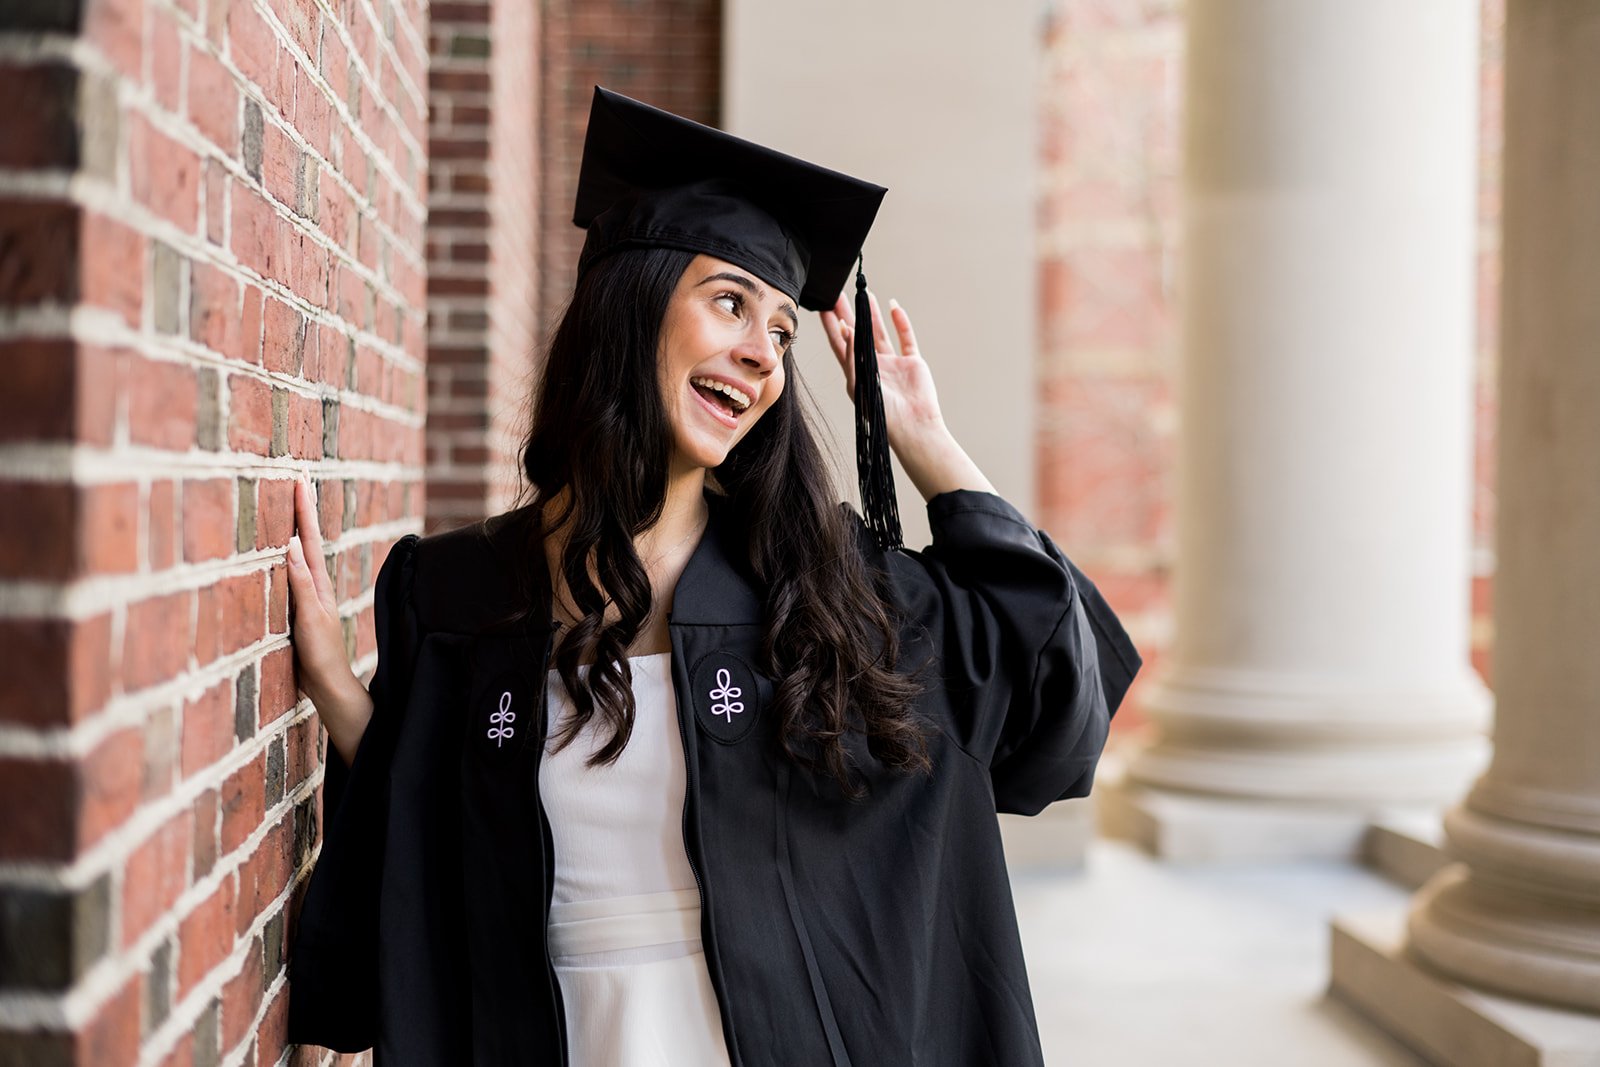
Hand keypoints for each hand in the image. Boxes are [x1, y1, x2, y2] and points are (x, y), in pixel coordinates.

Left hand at [286, 476, 370, 763]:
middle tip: (297, 478)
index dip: (302, 518)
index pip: (307, 549)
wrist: (337, 697)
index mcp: (315, 594)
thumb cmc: (315, 668)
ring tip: (296, 495)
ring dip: (302, 528)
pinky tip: (288, 547)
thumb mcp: (299, 630)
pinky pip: (304, 592)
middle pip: (311, 545)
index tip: (298, 486)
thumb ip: (294, 601)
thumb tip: (283, 568)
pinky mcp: (314, 626)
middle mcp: (319, 595)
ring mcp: (318, 608)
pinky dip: (297, 569)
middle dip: (304, 511)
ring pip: (308, 560)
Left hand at [820, 289, 946, 453]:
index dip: (831, 325)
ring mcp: (892, 363)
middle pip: (857, 333)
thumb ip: (852, 355)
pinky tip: (894, 307)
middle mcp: (872, 366)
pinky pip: (905, 338)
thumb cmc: (881, 413)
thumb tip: (845, 328)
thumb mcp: (859, 382)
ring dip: (872, 314)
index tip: (822, 306)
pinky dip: (901, 322)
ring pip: (879, 332)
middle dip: (848, 313)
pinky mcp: (911, 362)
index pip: (839, 344)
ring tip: (865, 294)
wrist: (913, 426)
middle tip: (838, 293)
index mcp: (856, 373)